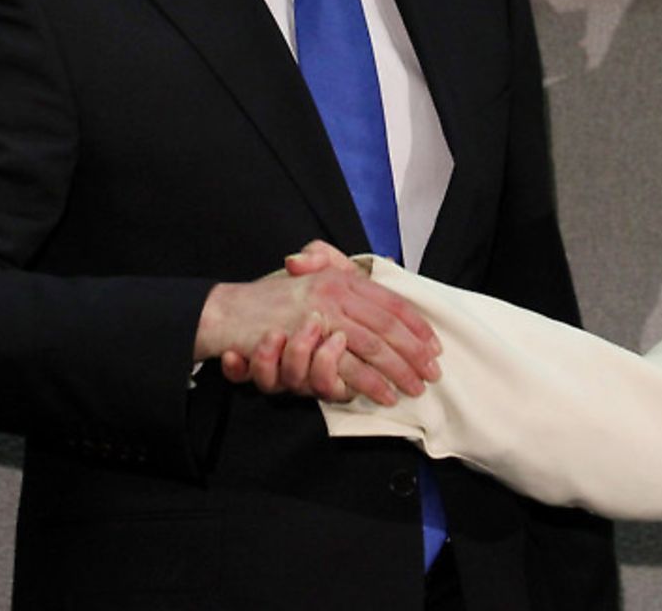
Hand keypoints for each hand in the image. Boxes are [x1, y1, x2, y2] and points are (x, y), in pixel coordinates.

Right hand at [198, 240, 439, 404]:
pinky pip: (347, 367)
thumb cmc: (271, 299)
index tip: (434, 344)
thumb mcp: (309, 277)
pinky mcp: (308, 345)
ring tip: (414, 386)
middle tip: (433, 372)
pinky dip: (369, 382)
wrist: (227, 312)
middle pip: (387, 327)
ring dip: (396, 371)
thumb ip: (337, 267)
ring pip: (371, 348)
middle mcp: (335, 294)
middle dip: (413, 353)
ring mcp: (321, 318)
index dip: (416, 324)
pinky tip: (384, 393)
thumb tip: (382, 267)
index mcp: (340, 279)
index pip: (389, 302)